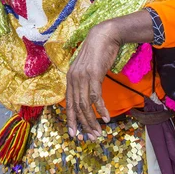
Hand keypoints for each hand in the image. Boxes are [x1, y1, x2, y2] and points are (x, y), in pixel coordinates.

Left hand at [66, 10, 153, 140]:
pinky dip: (101, 110)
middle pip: (76, 107)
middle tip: (88, 138)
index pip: (69, 103)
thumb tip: (89, 97)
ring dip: (91, 121)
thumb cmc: (98, 52)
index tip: (74, 133)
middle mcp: (73, 79)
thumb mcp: (87, 68)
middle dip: (82, 125)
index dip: (71, 120)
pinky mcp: (93, 75)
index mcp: (70, 78)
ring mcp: (82, 77)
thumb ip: (85, 81)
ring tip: (98, 133)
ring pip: (85, 105)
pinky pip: (96, 97)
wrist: (104, 35)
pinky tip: (106, 118)